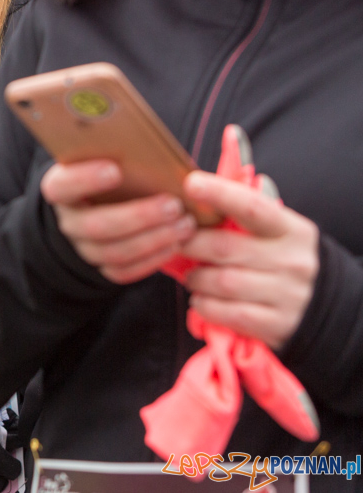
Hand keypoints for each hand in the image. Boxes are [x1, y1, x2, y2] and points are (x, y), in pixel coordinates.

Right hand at [42, 160, 196, 282]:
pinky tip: (174, 244)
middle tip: (173, 205)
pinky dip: (151, 260)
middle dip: (138, 216)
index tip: (115, 169)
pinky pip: (123, 271)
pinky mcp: (102, 267)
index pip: (62, 186)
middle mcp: (67, 220)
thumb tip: (150, 152)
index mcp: (60, 188)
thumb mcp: (106, 157)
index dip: (85, 179)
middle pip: (95, 225)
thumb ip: (120, 156)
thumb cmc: (111, 170)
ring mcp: (83, 247)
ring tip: (184, 225)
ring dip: (153, 240)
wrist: (100, 201)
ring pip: (113, 252)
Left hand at [179, 170, 319, 350]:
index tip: (191, 184)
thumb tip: (197, 191)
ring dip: (195, 278)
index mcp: (292, 230)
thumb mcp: (280, 233)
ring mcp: (287, 295)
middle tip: (177, 243)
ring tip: (192, 275)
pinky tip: (201, 298)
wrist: (329, 309)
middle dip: (190, 244)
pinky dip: (204, 305)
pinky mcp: (278, 324)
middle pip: (224, 247)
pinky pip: (227, 312)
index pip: (253, 207)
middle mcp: (292, 261)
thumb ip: (246, 215)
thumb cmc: (286, 260)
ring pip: (222, 282)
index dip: (220, 194)